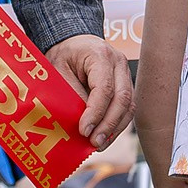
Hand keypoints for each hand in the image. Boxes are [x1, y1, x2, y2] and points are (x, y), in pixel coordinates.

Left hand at [48, 33, 133, 151]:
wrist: (72, 42)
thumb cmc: (64, 55)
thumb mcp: (58, 71)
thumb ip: (70, 94)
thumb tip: (79, 124)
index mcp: (100, 55)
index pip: (105, 88)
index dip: (96, 112)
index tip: (84, 130)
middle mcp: (119, 63)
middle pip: (123, 98)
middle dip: (108, 124)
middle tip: (94, 142)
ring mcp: (125, 74)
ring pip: (129, 106)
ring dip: (114, 128)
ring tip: (99, 144)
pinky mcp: (125, 86)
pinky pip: (126, 109)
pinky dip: (116, 125)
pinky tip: (104, 137)